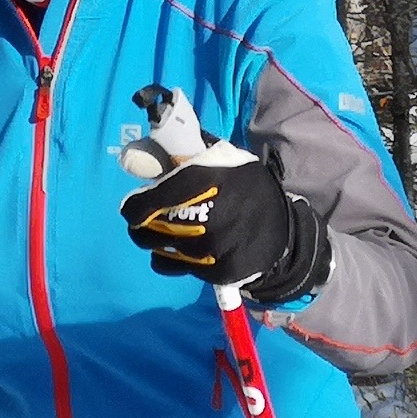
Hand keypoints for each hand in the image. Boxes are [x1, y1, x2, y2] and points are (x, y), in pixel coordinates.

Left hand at [119, 86, 330, 307]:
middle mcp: (207, 217)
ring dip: (161, 243)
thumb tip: (142, 144)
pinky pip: (176, 268)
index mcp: (204, 181)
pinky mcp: (218, 272)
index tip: (132, 208)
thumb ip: (186, 152)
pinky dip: (176, 261)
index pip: (149, 203)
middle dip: (144, 227)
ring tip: (176, 233)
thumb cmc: (247, 189)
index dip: (134, 208)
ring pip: (161, 250)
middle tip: (150, 222)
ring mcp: (213, 249)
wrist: (284, 231)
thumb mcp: (224, 160)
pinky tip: (191, 250)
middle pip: (149, 231)